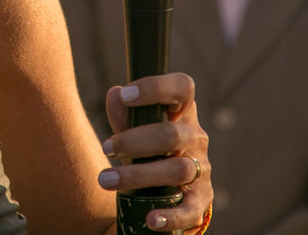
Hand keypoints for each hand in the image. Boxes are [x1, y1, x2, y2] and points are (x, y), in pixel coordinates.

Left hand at [97, 73, 211, 232]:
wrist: (168, 188)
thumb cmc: (147, 148)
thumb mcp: (134, 129)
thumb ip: (124, 115)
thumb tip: (115, 95)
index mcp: (181, 112)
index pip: (183, 87)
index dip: (156, 87)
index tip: (126, 95)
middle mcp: (195, 138)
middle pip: (172, 134)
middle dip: (134, 141)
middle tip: (106, 147)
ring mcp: (200, 169)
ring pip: (177, 169)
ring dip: (138, 175)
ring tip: (106, 180)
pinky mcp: (200, 200)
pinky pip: (190, 210)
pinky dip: (171, 216)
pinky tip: (150, 219)